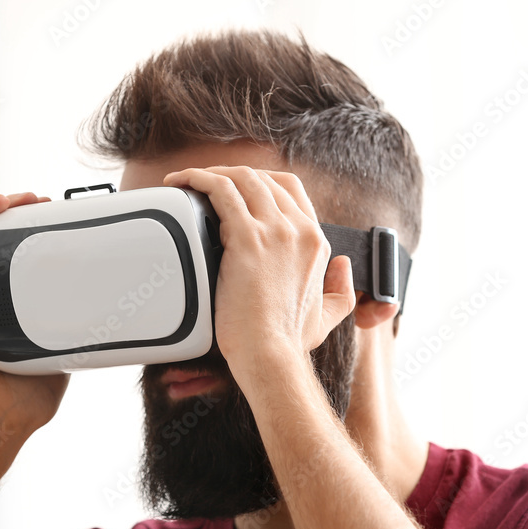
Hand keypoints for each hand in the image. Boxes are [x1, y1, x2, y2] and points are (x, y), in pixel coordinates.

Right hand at [0, 192, 69, 455]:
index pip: (11, 259)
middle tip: (39, 199)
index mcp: (0, 312)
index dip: (28, 231)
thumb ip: (75, 341)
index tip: (53, 212)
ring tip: (11, 197)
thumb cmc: (19, 407)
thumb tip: (112, 324)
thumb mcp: (59, 364)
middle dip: (10, 213)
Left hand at [163, 167, 355, 371]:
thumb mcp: (329, 317)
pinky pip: (221, 191)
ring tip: (187, 181)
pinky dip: (199, 180)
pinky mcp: (247, 238)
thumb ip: (341, 291)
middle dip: (231, 173)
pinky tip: (183, 183)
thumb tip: (344, 268)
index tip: (233, 189)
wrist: (270, 356)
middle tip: (204, 183)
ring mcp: (274, 231)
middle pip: (264, 178)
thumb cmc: (289, 343)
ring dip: (212, 172)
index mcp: (315, 241)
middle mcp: (299, 230)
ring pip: (243, 178)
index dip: (259, 182)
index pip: (289, 189)